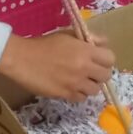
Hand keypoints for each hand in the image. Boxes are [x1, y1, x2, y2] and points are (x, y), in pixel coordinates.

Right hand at [0, 31, 114, 100]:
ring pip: (95, 90)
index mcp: (85, 51)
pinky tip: (71, 86)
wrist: (22, 59)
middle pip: (106, 76)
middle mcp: (84, 68)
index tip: (98, 58)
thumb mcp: (67, 34)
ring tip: (80, 79)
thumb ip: (88, 39)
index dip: (105, 59)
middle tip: (91, 70)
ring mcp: (75, 83)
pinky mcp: (65, 95)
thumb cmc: (44, 44)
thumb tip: (103, 43)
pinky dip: (79, 93)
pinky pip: (81, 98)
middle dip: (100, 73)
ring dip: (90, 84)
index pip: (110, 59)